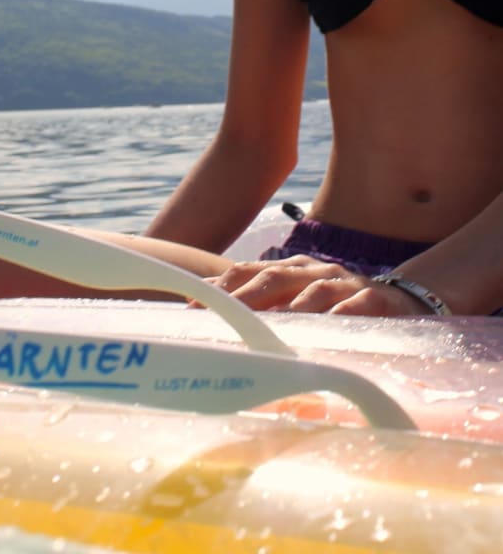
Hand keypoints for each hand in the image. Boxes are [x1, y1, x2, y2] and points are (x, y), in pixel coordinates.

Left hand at [208, 255, 426, 315]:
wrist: (402, 302)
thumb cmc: (336, 307)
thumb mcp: (297, 304)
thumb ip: (262, 308)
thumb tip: (210, 318)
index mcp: (291, 270)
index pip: (248, 272)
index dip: (220, 287)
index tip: (191, 305)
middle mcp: (315, 272)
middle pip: (275, 277)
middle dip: (246, 295)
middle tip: (223, 314)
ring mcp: (346, 284)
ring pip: (316, 290)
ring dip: (293, 305)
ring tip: (272, 322)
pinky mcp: (378, 300)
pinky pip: (360, 304)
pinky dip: (344, 312)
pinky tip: (331, 322)